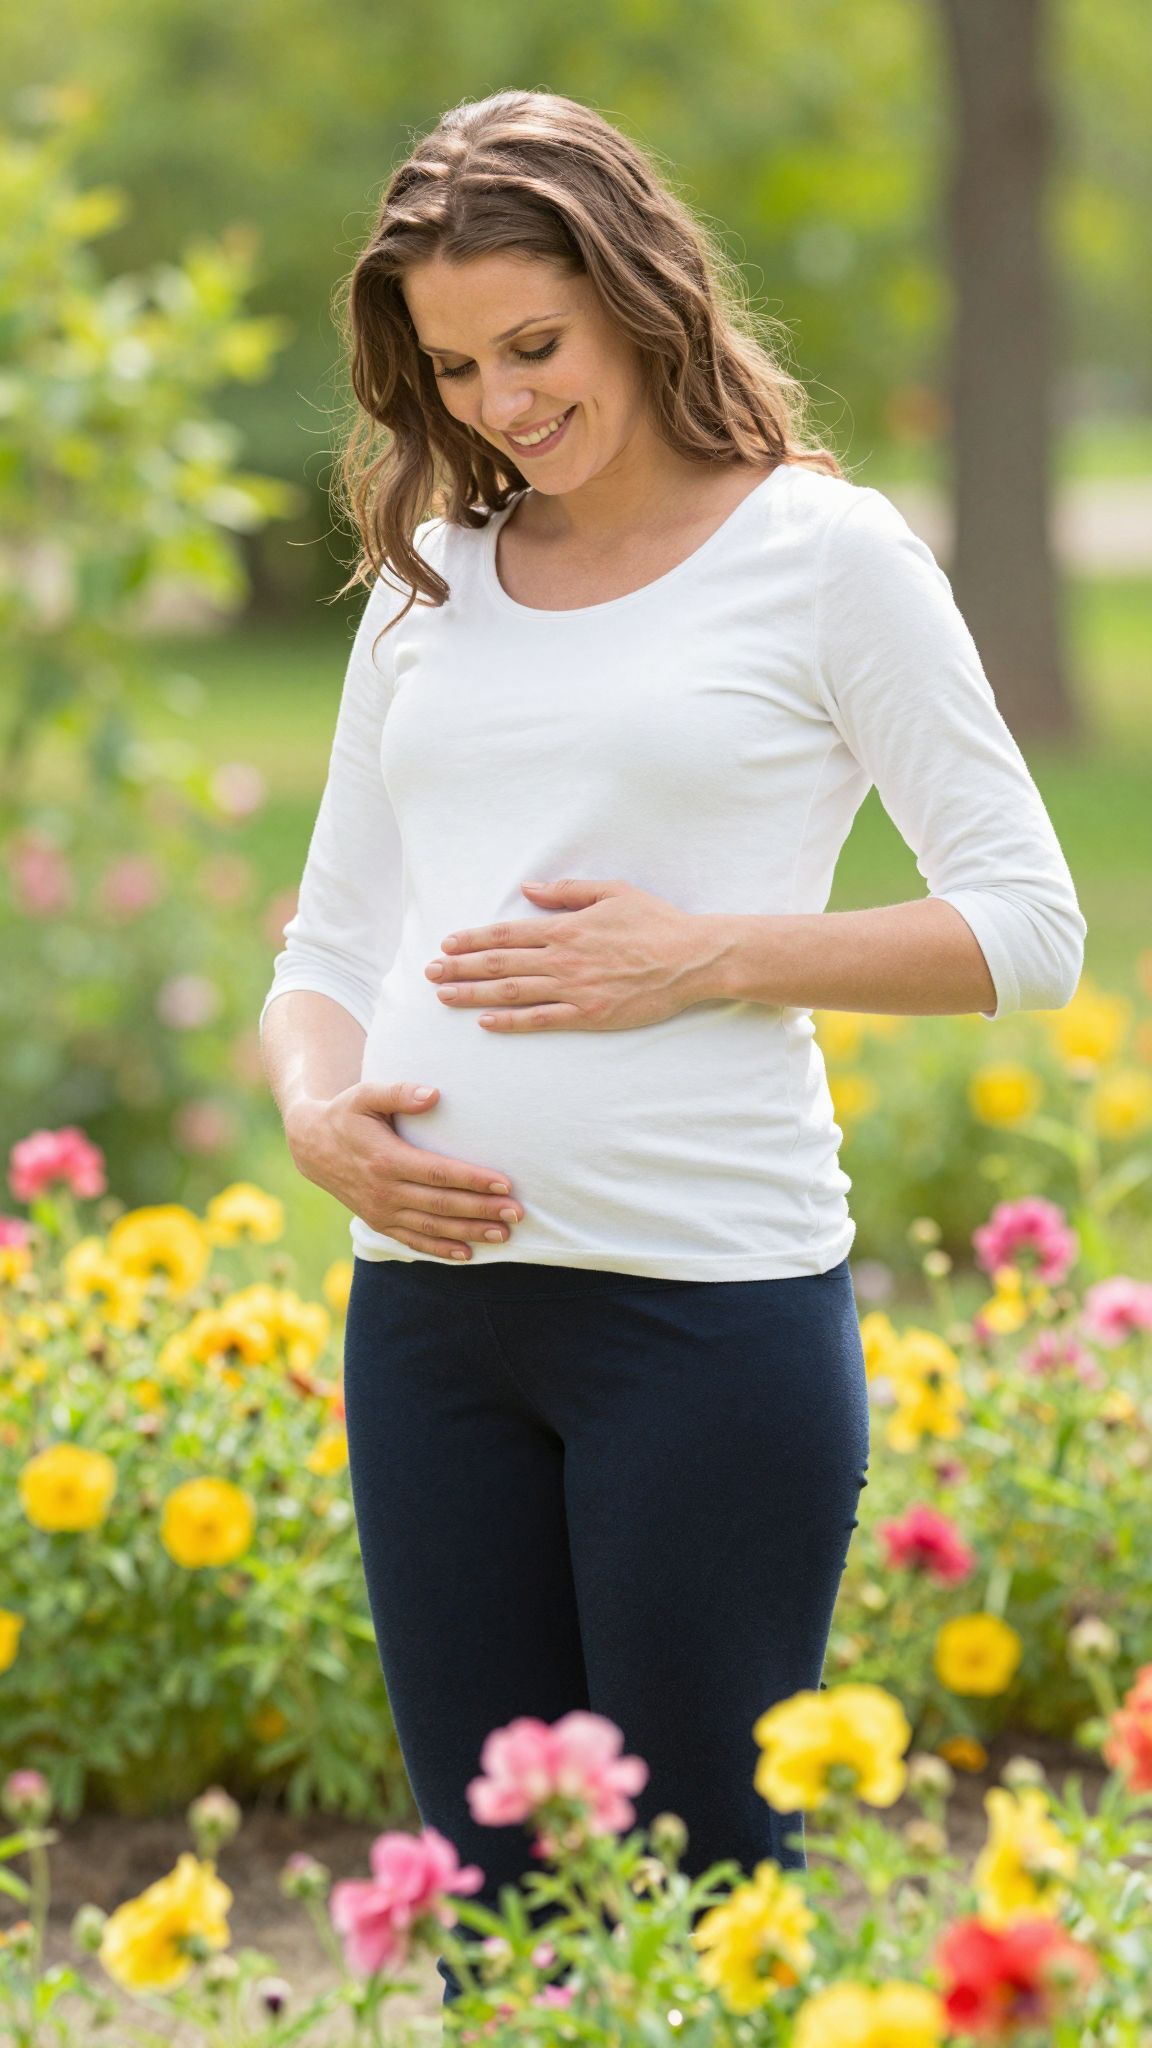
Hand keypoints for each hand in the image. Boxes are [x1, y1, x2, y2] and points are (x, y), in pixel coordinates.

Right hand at [287, 1080, 524, 1261]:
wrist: (312, 1146)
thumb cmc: (346, 1115)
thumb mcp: (365, 1094)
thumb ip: (399, 1092)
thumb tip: (434, 1094)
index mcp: (386, 1159)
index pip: (438, 1173)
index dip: (473, 1180)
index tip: (504, 1184)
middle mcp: (384, 1191)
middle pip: (442, 1205)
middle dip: (482, 1211)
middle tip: (517, 1214)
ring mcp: (381, 1211)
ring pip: (432, 1227)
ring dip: (469, 1232)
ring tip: (503, 1235)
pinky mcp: (379, 1223)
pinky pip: (413, 1241)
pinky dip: (441, 1250)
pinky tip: (468, 1253)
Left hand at [423, 878, 719, 1032]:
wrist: (691, 958)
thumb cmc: (655, 922)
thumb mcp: (612, 892)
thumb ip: (567, 891)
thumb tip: (529, 890)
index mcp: (566, 927)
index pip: (507, 934)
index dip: (473, 940)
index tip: (448, 944)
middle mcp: (562, 958)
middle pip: (499, 964)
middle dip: (460, 967)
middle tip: (430, 972)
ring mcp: (574, 988)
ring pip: (511, 993)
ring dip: (472, 994)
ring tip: (443, 995)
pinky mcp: (588, 1014)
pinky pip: (540, 1019)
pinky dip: (510, 1021)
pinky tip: (485, 1023)